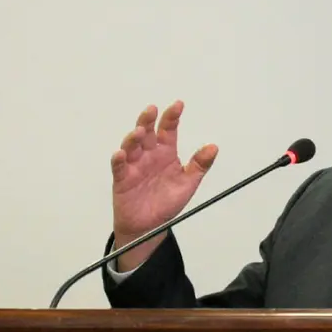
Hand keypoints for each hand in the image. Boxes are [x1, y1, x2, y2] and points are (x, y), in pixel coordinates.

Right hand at [110, 101, 217, 265]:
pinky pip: (118, 167)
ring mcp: (134, 166)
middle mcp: (148, 155)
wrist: (150, 226)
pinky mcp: (122, 179)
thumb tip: (213, 147)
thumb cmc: (167, 202)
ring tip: (139, 132)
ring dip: (133, 138)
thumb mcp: (188, 183)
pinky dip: (118, 160)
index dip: (172, 117)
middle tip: (152, 110)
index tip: (178, 105)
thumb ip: (200, 165)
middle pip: (147, 133)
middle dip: (148, 120)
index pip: (168, 130)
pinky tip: (121, 154)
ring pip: (131, 146)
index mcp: (165, 153)